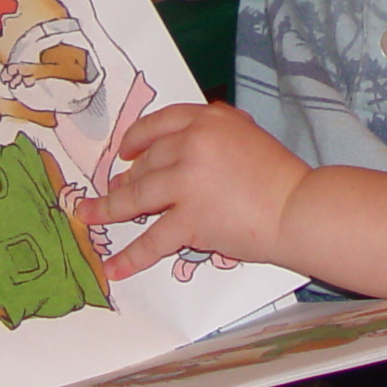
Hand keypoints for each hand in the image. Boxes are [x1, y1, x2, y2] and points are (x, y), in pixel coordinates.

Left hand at [86, 103, 307, 279]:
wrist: (299, 207)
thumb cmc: (280, 176)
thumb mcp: (246, 136)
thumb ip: (215, 134)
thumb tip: (179, 145)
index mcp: (209, 119)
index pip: (159, 122)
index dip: (136, 138)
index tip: (124, 151)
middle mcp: (193, 143)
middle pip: (146, 162)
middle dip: (125, 179)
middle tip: (113, 190)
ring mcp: (189, 181)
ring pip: (136, 196)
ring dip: (107, 208)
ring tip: (87, 216)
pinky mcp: (191, 219)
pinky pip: (152, 240)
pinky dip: (130, 256)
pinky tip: (113, 267)